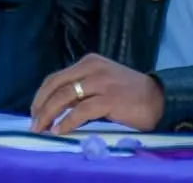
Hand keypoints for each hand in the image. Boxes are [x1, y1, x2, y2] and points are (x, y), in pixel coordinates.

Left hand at [30, 54, 163, 134]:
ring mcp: (101, 82)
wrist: (158, 99)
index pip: (56, 77)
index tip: (34, 112)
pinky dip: (67, 122)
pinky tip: (60, 130)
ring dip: (49, 114)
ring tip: (42, 129)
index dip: (41, 95)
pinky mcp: (110, 98)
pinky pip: (81, 111)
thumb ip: (81, 91)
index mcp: (89, 62)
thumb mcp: (101, 84)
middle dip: (40, 105)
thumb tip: (54, 107)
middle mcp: (93, 68)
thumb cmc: (128, 94)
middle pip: (56, 85)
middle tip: (33, 123)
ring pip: (65, 97)